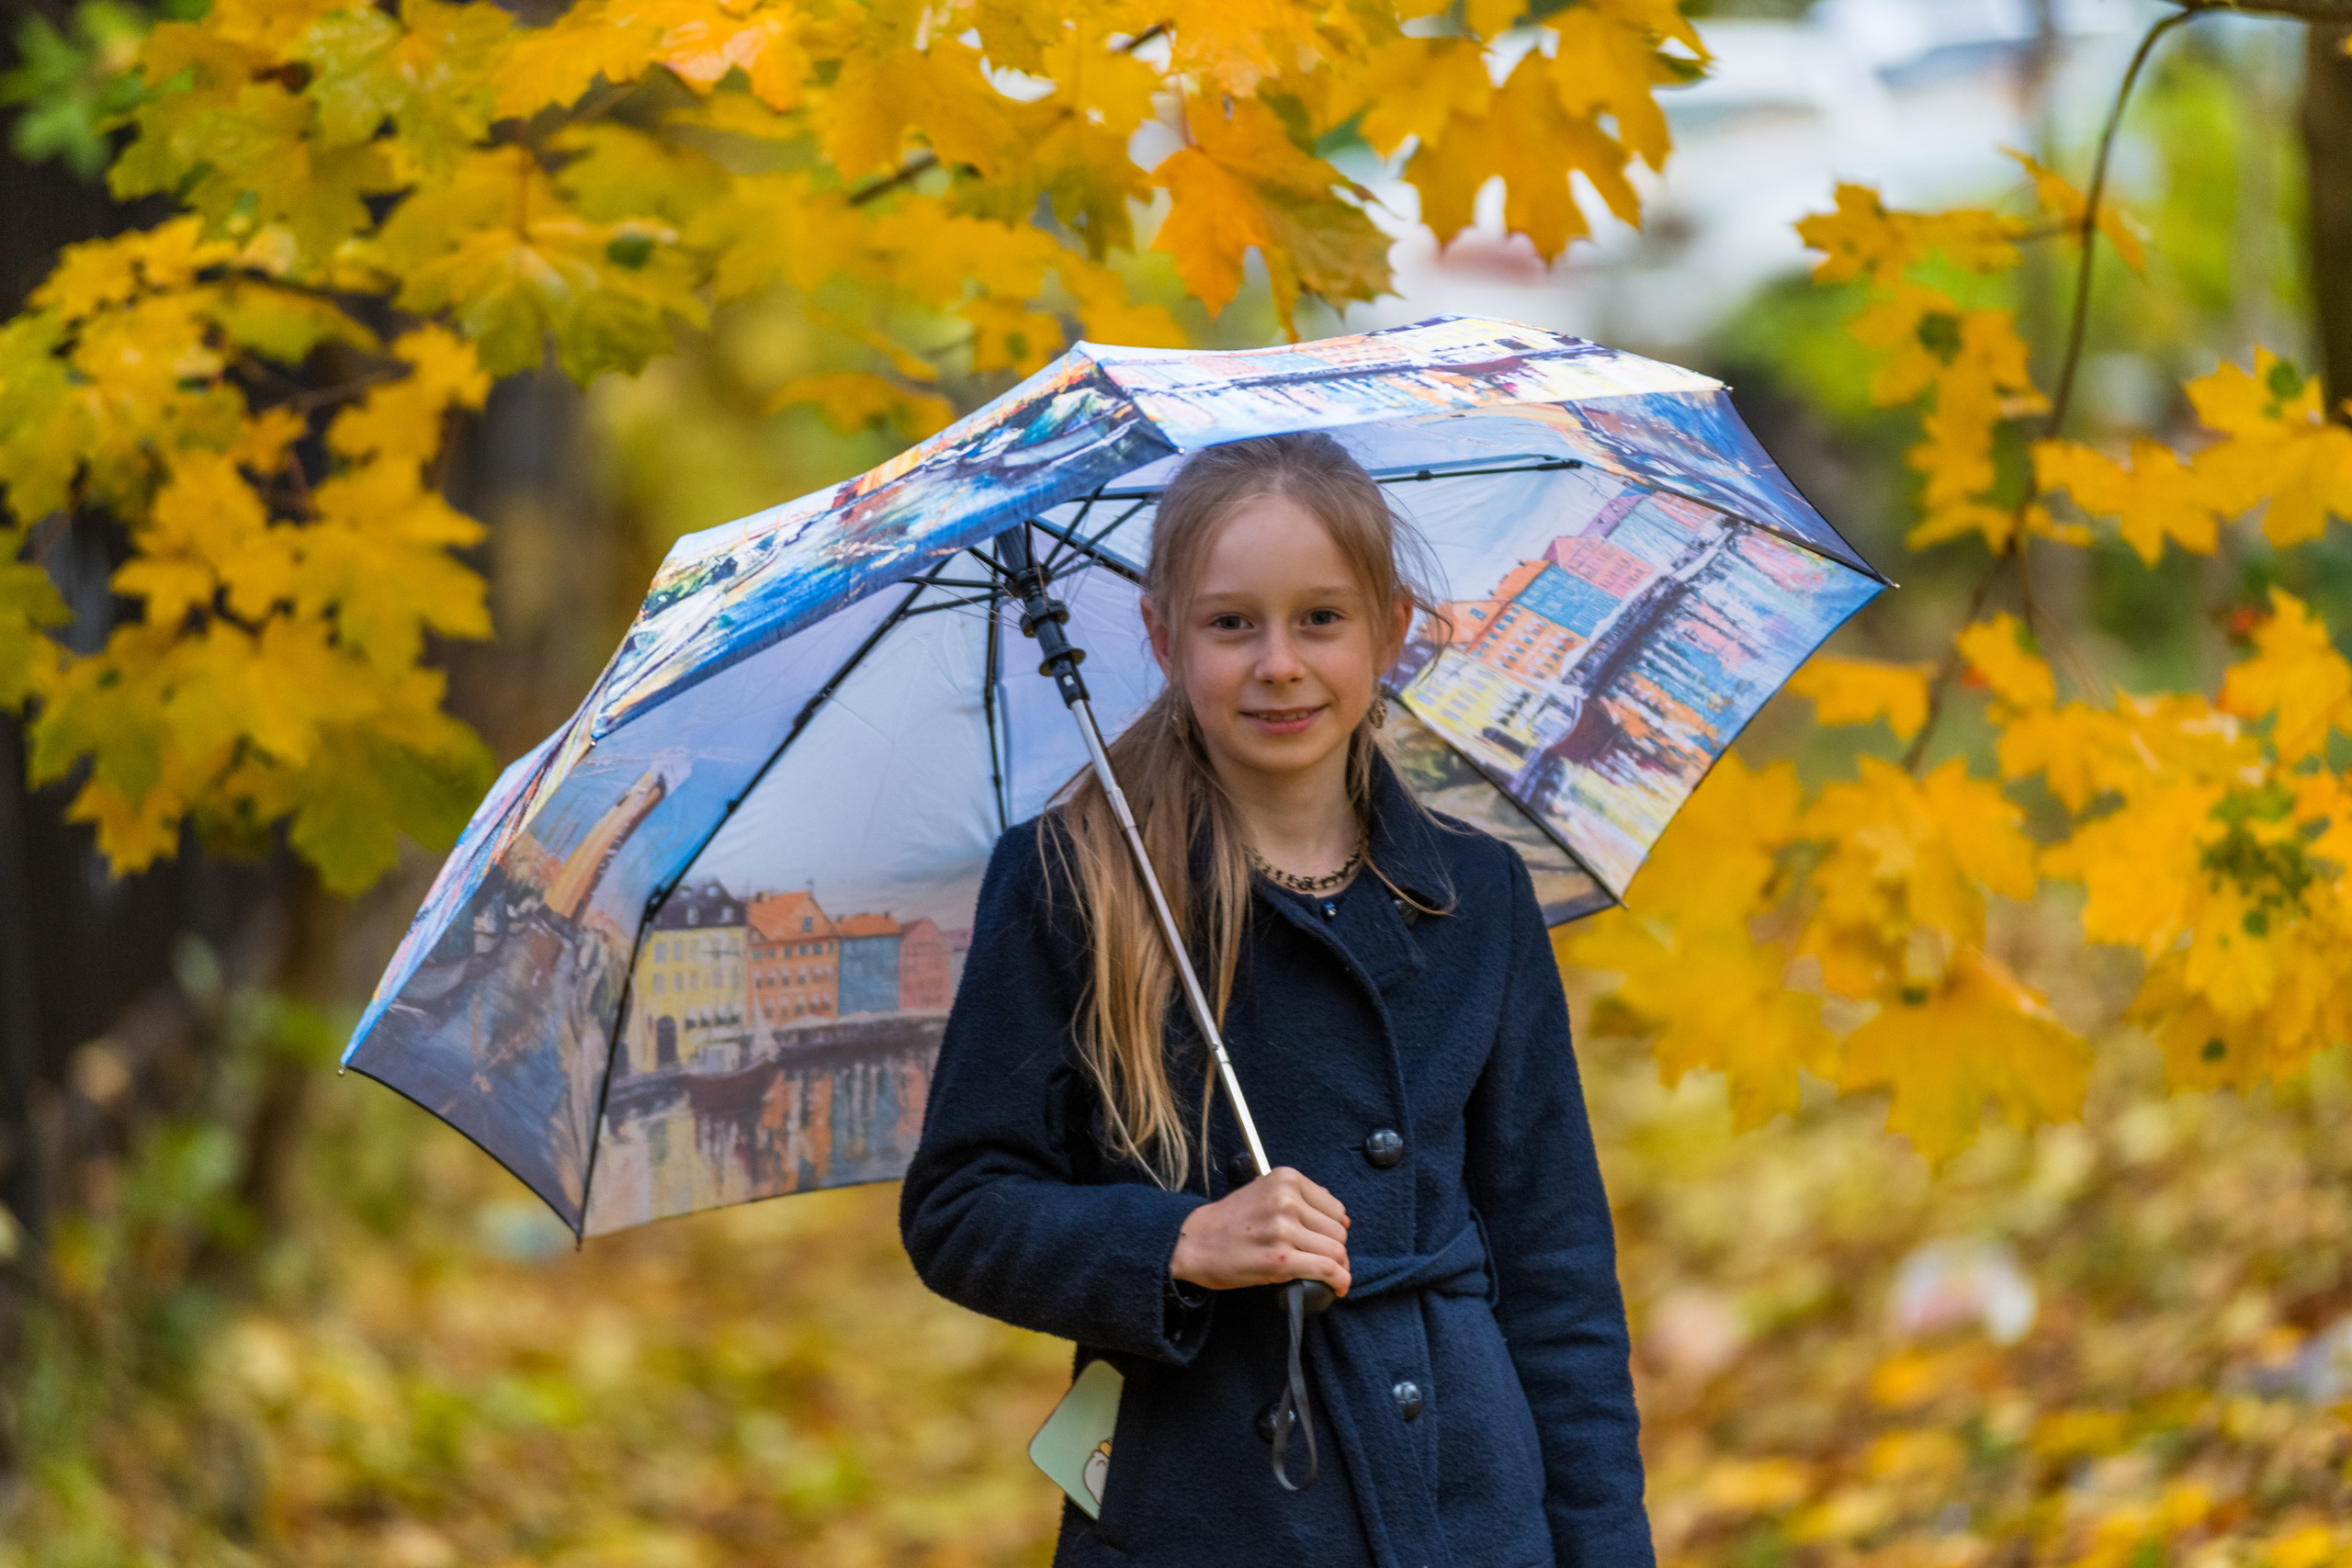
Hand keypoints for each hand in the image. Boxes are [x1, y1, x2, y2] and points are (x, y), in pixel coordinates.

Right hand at [1170, 1167, 1350, 1296]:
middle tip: (1318, 1260)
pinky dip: (1339, 1280)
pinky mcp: (1280, 1258)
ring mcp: (1283, 1229)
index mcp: (1286, 1179)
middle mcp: (1287, 1200)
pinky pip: (1327, 1269)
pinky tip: (1338, 1287)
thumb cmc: (1230, 1221)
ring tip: (1329, 1275)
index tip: (1324, 1240)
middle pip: (1338, 1232)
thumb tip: (1344, 1220)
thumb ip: (1300, 1199)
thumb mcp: (1264, 1192)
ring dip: (1338, 1267)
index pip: (1335, 1208)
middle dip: (1334, 1249)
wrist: (1196, 1242)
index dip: (1333, 1228)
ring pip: (1336, 1251)